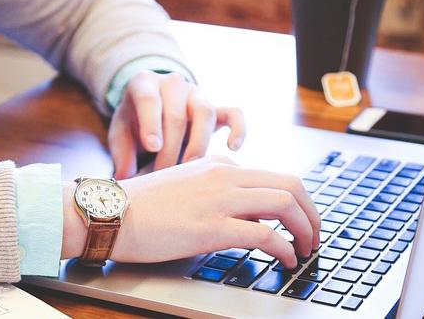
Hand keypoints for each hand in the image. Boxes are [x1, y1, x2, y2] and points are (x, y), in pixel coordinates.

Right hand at [61, 156, 321, 267]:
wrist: (109, 212)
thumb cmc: (140, 207)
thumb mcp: (185, 187)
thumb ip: (215, 193)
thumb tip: (245, 215)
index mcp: (219, 164)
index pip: (273, 176)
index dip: (296, 201)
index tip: (299, 221)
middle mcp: (225, 175)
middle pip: (290, 184)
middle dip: (312, 213)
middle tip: (314, 234)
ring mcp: (220, 199)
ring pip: (285, 204)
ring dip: (306, 229)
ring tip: (306, 249)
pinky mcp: (212, 226)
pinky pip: (266, 234)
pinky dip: (285, 248)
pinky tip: (285, 259)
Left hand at [108, 70, 245, 178]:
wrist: (152, 106)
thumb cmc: (134, 122)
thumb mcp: (120, 132)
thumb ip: (121, 153)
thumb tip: (125, 178)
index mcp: (144, 84)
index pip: (149, 99)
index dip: (151, 123)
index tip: (153, 147)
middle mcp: (173, 84)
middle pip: (176, 114)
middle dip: (170, 149)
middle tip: (163, 175)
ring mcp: (196, 94)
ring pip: (205, 112)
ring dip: (197, 144)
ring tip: (190, 170)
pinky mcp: (216, 107)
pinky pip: (233, 113)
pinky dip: (238, 128)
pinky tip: (233, 148)